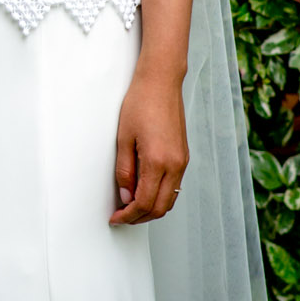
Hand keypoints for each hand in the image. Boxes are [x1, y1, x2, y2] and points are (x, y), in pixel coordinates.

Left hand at [109, 69, 187, 225]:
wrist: (161, 82)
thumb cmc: (140, 104)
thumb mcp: (123, 138)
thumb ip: (124, 171)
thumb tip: (126, 196)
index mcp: (158, 162)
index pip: (144, 203)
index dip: (128, 215)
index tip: (116, 218)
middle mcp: (175, 165)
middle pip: (160, 207)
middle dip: (140, 217)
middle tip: (122, 217)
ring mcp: (182, 161)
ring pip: (170, 199)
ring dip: (151, 209)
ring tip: (131, 207)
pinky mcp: (184, 156)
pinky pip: (174, 186)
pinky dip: (160, 196)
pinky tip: (145, 192)